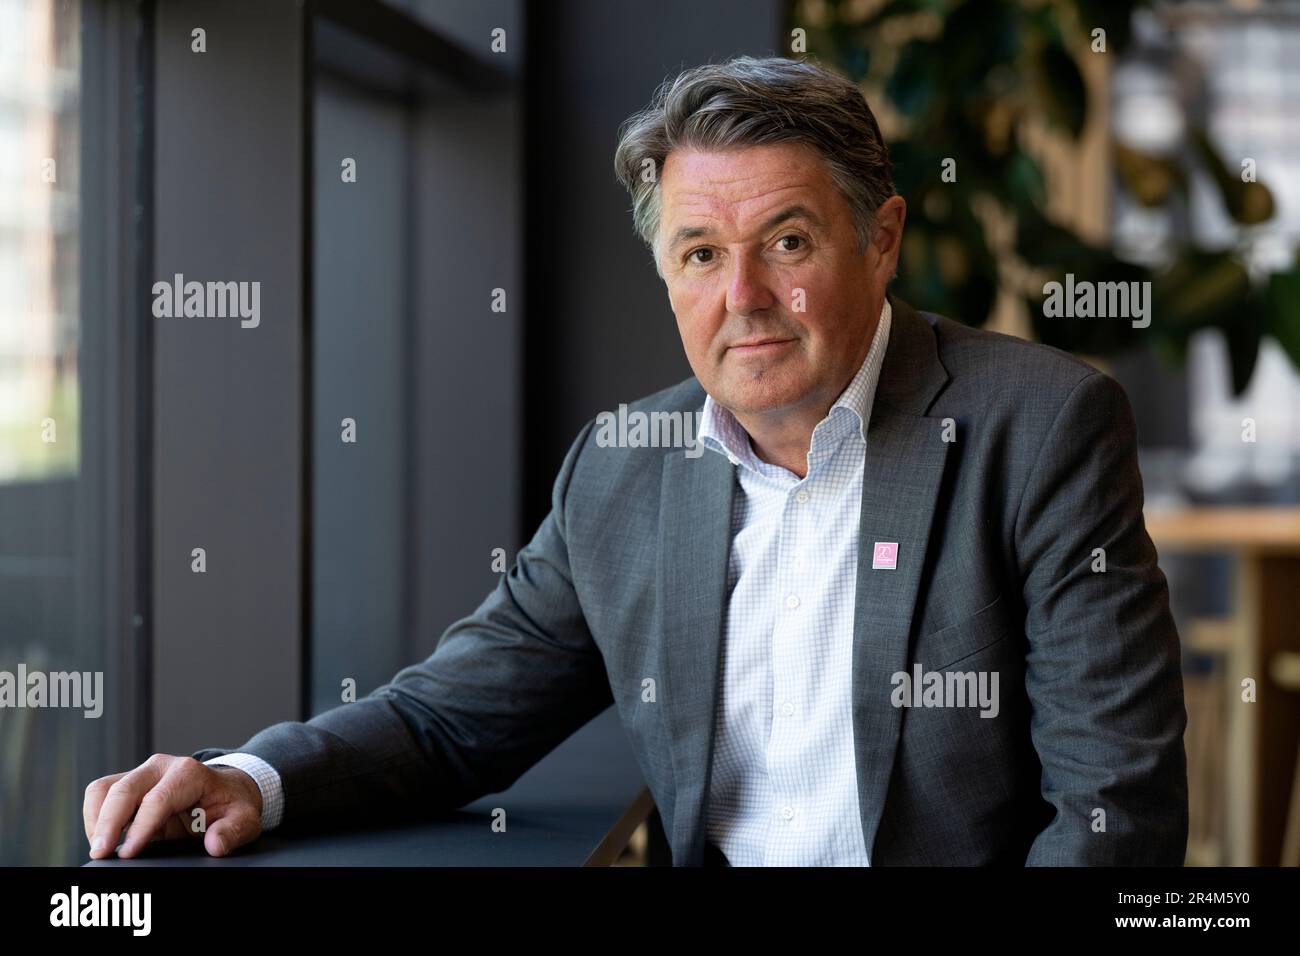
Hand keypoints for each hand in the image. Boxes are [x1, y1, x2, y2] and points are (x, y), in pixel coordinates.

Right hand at [83, 754, 263, 858]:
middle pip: (124, 789)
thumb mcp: (243, 820)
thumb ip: (232, 832)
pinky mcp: (127, 784)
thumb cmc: (231, 806)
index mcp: (189, 773)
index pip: (158, 799)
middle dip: (108, 822)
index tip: (128, 854)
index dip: (141, 827)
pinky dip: (94, 817)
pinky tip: (103, 840)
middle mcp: (161, 767)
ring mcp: (141, 773)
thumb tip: (215, 844)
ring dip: (96, 819)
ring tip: (100, 849)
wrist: (225, 792)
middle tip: (100, 854)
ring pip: (103, 789)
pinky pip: (100, 796)